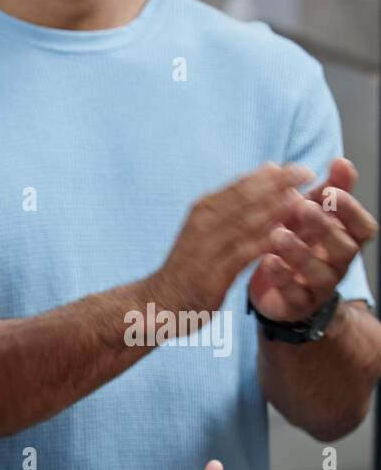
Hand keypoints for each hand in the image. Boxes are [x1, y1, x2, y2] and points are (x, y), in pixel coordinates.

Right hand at [153, 162, 310, 313]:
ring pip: (246, 224)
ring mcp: (206, 250)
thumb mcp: (208, 224)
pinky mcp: (213, 276)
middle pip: (245, 199)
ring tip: (303, 202)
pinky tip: (287, 237)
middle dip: (279, 185)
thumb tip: (271, 168)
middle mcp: (203, 225)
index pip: (242, 185)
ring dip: (276, 210)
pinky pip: (244, 255)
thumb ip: (237, 201)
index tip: (302, 169)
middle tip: (309, 176)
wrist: (159, 301)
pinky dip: (265, 243)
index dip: (273, 175)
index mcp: (203, 209)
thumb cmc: (191, 261)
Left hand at [249, 158, 378, 322]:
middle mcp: (338, 264)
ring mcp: (318, 287)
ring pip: (320, 273)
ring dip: (300, 252)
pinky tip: (267, 260)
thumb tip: (341, 161)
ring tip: (278, 234)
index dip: (351, 210)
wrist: (275, 289)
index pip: (363, 227)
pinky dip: (281, 277)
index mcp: (345, 239)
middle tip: (302, 207)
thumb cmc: (298, 243)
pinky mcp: (296, 304)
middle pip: (345, 248)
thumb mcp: (310, 214)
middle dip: (325, 227)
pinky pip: (294, 295)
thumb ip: (328, 190)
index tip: (331, 191)